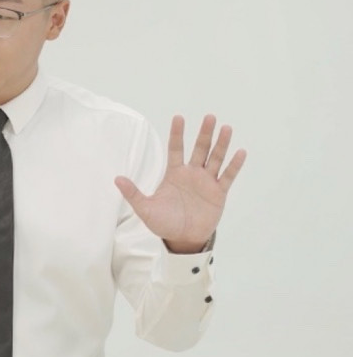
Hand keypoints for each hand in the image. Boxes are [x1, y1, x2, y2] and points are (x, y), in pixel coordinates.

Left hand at [115, 114, 245, 252]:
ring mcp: (206, 182)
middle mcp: (192, 173)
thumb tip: (116, 179)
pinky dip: (234, 165)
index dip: (177, 133)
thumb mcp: (145, 209)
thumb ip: (133, 193)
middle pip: (199, 149)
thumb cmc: (163, 222)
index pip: (176, 148)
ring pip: (215, 159)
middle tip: (210, 116)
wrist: (183, 239)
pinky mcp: (219, 193)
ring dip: (221, 144)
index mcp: (174, 174)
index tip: (179, 117)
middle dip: (204, 133)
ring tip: (226, 128)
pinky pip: (228, 176)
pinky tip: (240, 152)